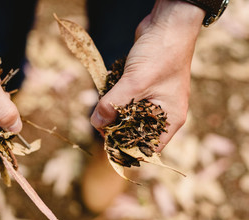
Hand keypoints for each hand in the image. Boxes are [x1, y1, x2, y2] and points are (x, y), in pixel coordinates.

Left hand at [91, 0, 204, 150]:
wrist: (167, 23)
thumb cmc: (161, 54)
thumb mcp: (135, 83)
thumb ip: (114, 104)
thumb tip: (96, 123)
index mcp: (170, 118)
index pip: (149, 147)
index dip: (128, 150)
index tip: (107, 144)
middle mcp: (162, 112)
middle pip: (135, 132)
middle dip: (117, 129)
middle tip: (100, 123)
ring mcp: (152, 98)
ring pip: (128, 115)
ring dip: (113, 112)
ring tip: (102, 107)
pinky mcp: (141, 86)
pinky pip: (125, 100)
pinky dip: (114, 99)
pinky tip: (107, 93)